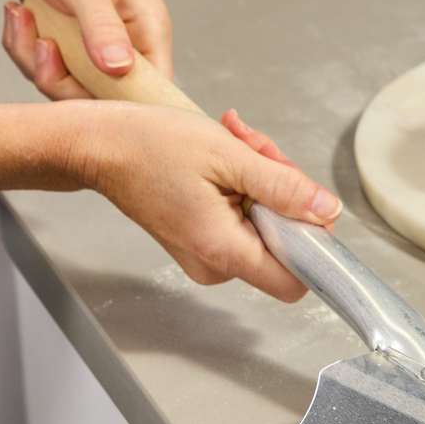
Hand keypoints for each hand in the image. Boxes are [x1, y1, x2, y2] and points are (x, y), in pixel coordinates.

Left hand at [1, 0, 170, 98]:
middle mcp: (128, 47)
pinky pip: (46, 71)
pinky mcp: (70, 50)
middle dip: (60, 78)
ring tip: (21, 18)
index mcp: (148, 31)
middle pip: (103, 98)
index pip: (152, 89)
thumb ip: (102, 26)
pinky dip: (23, 49)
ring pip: (68, 87)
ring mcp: (97, 51)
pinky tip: (17, 16)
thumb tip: (119, 68)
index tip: (82, 85)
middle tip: (41, 46)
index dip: (122, 102)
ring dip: (33, 59)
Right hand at [66, 103, 342, 301]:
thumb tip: (327, 210)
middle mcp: (216, 265)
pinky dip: (244, 186)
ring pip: (266, 225)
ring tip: (237, 144)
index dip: (312, 241)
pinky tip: (227, 157)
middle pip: (285, 243)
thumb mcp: (228, 156)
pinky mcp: (202, 241)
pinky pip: (244, 220)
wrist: (96, 145)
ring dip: (263, 179)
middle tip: (259, 150)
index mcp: (223, 251)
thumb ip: (284, 187)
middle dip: (284, 191)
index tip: (303, 200)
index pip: (296, 279)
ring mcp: (207, 256)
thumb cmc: (147, 146)